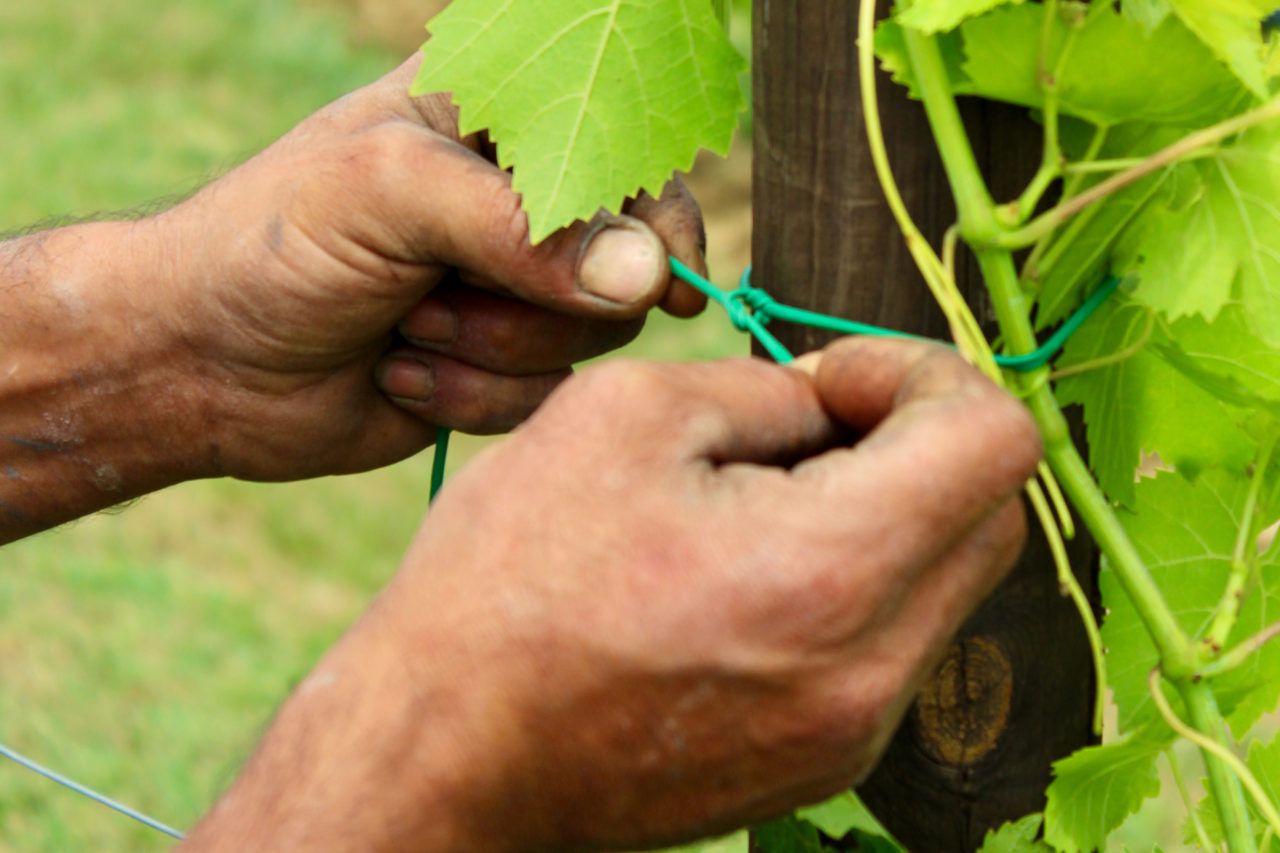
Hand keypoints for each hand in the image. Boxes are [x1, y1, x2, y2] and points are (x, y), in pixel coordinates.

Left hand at [157, 54, 706, 480]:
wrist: (205, 364)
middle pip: (627, 260)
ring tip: (403, 331)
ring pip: (593, 338)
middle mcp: (521, 201)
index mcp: (497, 116)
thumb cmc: (275, 246)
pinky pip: (549, 396)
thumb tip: (649, 277)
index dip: (656, 213)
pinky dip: (474, 397)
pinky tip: (400, 375)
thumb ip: (520, 226)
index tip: (667, 280)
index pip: (626, 148)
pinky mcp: (507, 365)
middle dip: (530, 300)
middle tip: (426, 295)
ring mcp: (518, 288)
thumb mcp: (386, 195)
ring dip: (491, 351)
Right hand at [179, 338, 1040, 852]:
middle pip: (991, 515)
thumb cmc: (504, 584)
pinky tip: (746, 569)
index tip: (837, 379)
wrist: (441, 753)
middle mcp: (868, 672)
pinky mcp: (819, 762)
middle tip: (810, 422)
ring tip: (761, 499)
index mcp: (830, 571)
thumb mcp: (621, 416)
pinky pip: (890, 648)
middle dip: (916, 438)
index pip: (995, 440)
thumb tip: (834, 401)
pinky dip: (852, 584)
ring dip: (885, 512)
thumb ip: (765, 389)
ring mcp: (849, 734)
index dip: (927, 373)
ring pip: (944, 583)